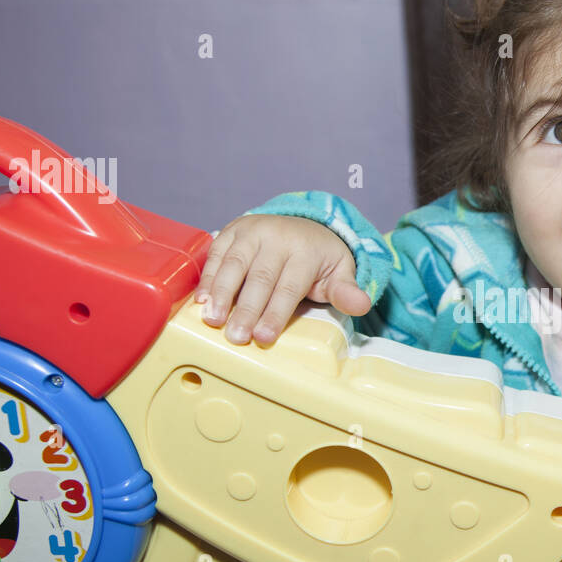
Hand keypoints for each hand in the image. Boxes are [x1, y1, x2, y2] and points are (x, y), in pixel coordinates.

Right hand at [194, 214, 372, 344]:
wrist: (303, 223)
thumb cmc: (319, 259)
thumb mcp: (340, 272)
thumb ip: (346, 291)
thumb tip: (361, 305)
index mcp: (305, 251)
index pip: (288, 287)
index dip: (275, 314)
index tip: (263, 338)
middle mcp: (277, 237)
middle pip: (259, 278)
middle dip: (245, 310)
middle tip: (235, 337)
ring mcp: (252, 231)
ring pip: (234, 264)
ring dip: (219, 294)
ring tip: (211, 320)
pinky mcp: (233, 230)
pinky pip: (217, 254)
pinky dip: (207, 277)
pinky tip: (199, 301)